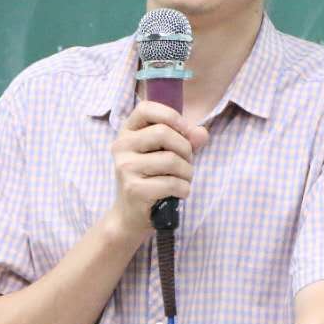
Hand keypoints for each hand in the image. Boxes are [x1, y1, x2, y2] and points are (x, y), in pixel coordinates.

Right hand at [108, 100, 207, 240]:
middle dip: (185, 149)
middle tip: (187, 162)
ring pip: (171, 160)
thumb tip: (202, 133)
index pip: (145, 108)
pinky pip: (172, 183)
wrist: (130, 215)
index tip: (185, 130)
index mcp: (127, 132)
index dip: (171, 115)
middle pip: (163, 133)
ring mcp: (125, 168)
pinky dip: (184, 189)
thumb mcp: (166, 153)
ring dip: (187, 172)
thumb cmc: (151, 178)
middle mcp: (121, 146)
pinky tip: (179, 193)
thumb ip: (186, 139)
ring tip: (183, 179)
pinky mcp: (134, 189)